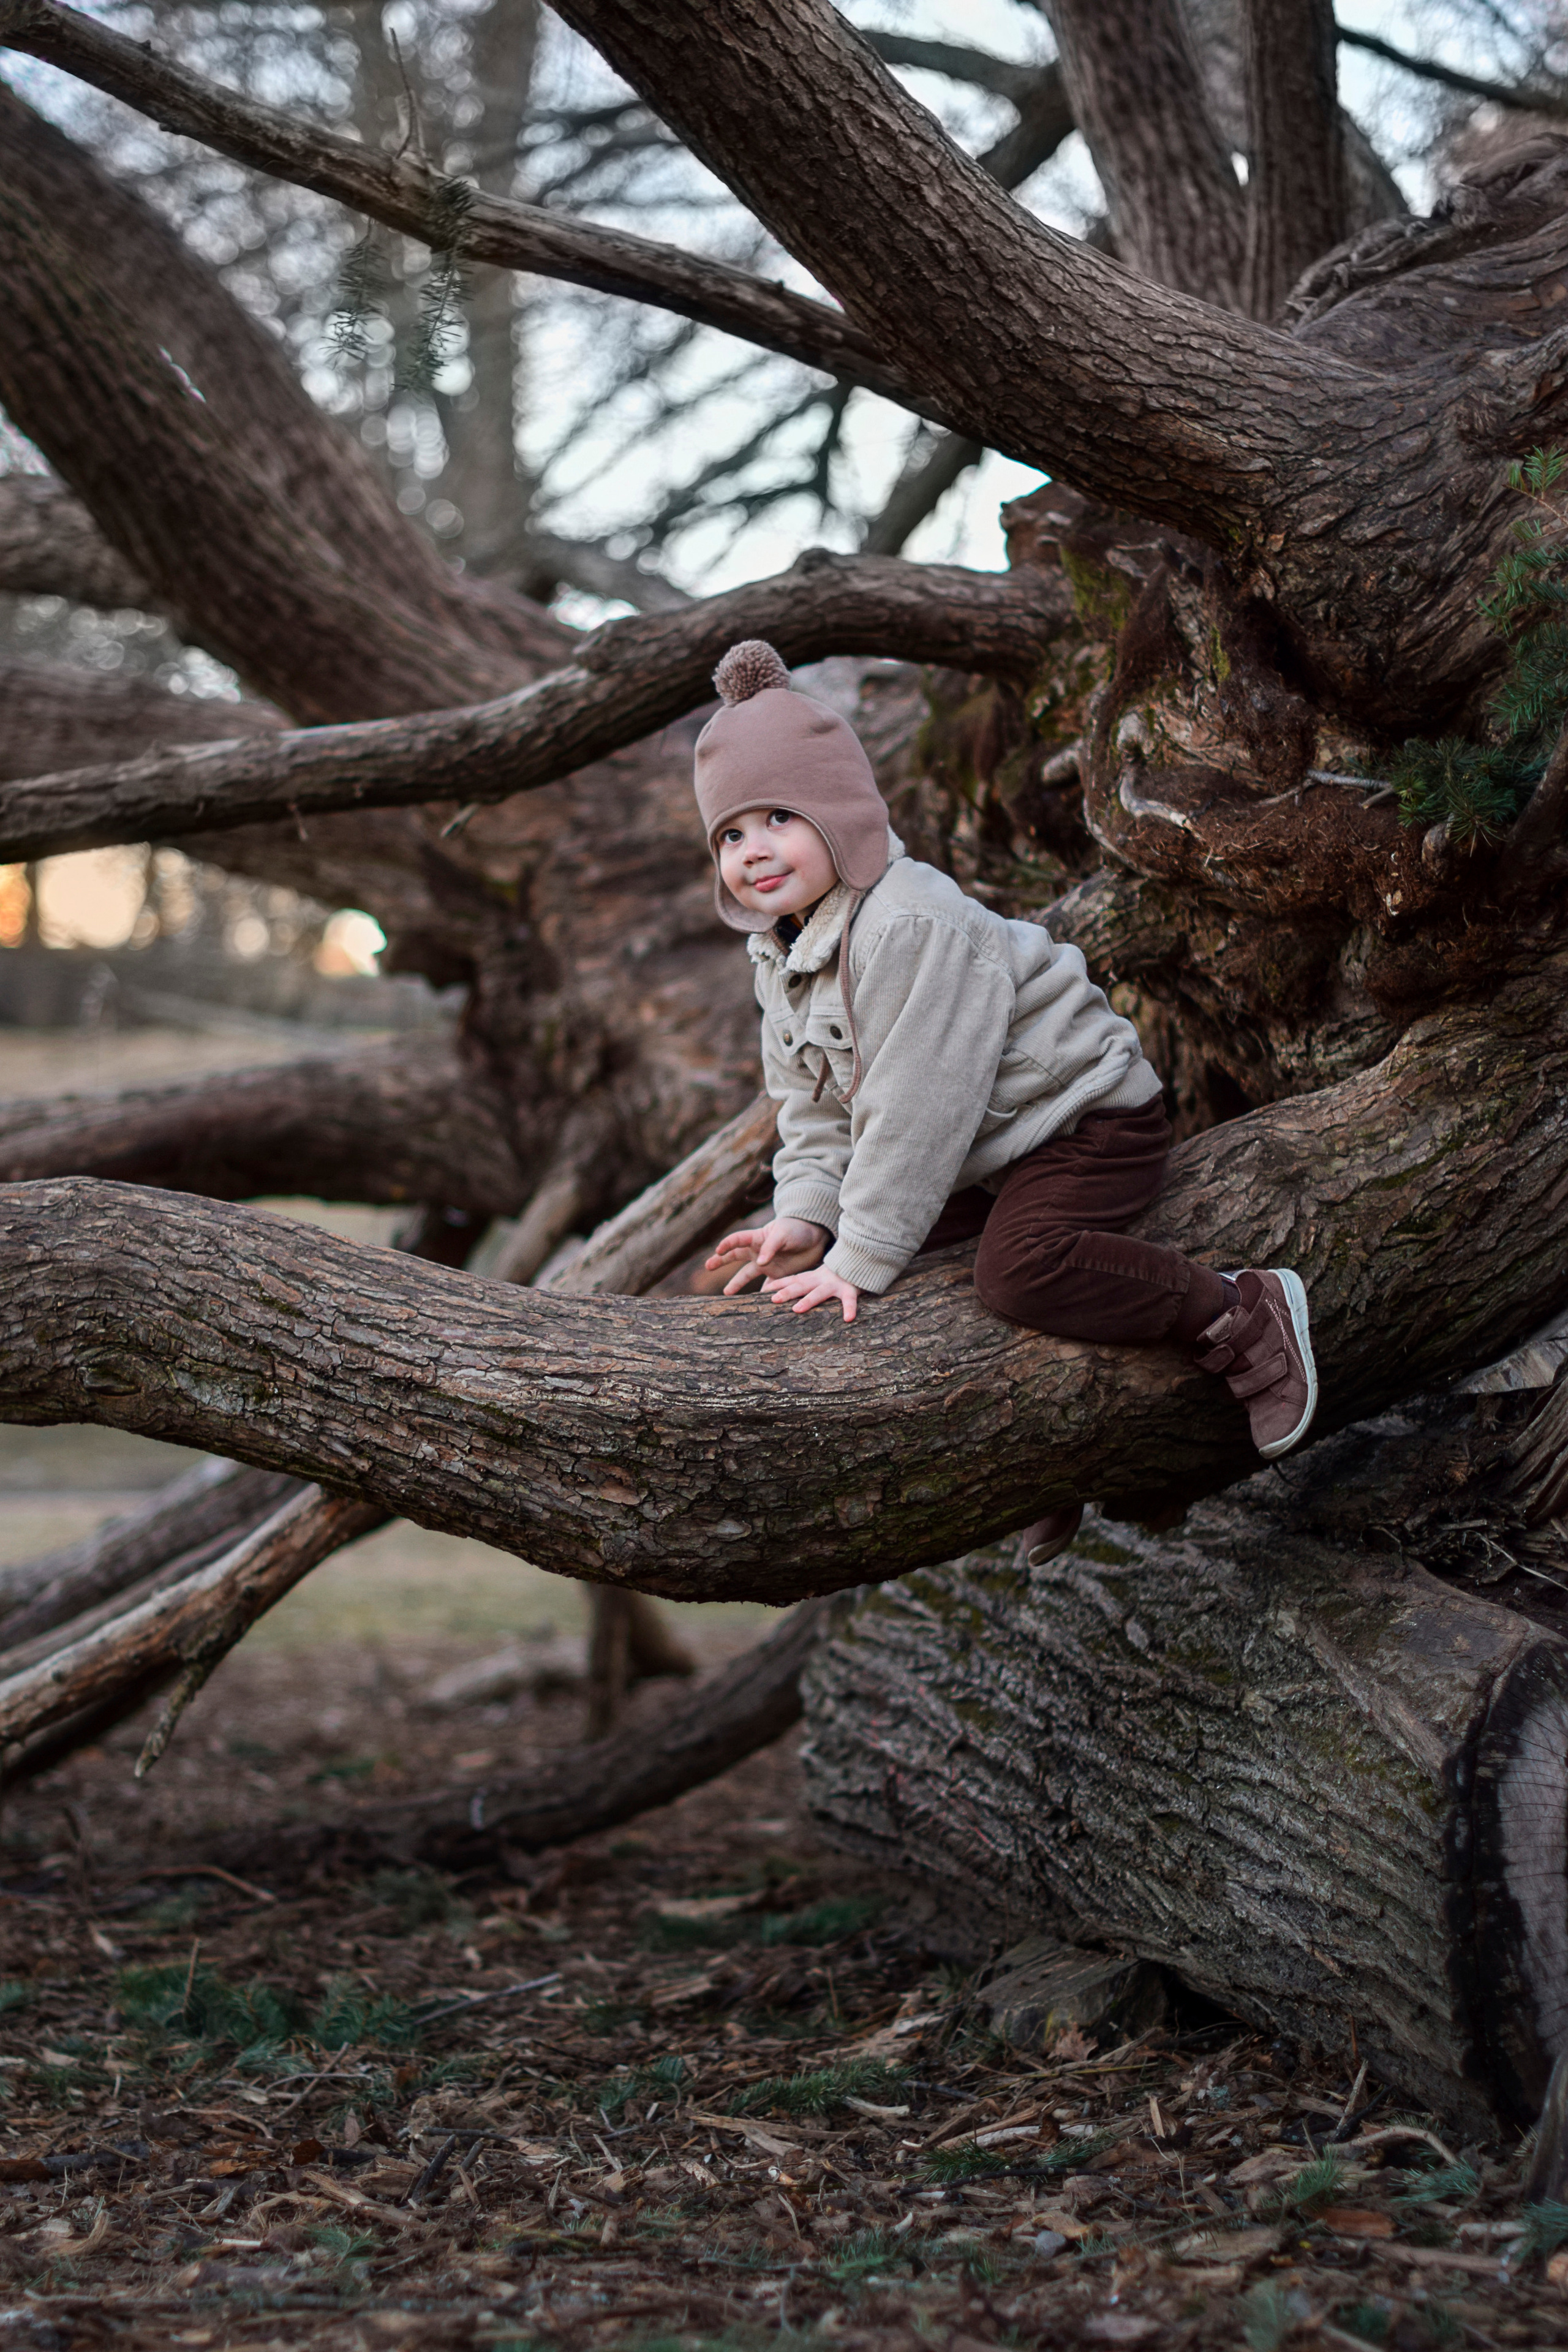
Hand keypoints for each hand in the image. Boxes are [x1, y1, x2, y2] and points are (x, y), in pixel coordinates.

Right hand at [706, 1215, 827, 1296]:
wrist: (816, 1237)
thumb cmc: (797, 1229)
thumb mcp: (783, 1234)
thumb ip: (771, 1247)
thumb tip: (759, 1262)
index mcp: (757, 1238)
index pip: (737, 1240)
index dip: (726, 1245)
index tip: (718, 1251)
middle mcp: (758, 1252)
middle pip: (735, 1256)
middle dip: (721, 1261)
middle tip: (708, 1266)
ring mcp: (767, 1264)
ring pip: (747, 1274)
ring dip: (736, 1283)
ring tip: (726, 1293)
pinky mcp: (778, 1275)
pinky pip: (766, 1287)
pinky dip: (760, 1295)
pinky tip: (752, 1304)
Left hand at [762, 1266, 860, 1321]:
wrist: (861, 1258)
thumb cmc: (839, 1273)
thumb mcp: (820, 1276)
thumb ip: (806, 1282)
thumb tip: (782, 1289)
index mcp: (813, 1277)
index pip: (793, 1280)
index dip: (779, 1284)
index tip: (765, 1291)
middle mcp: (821, 1280)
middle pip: (801, 1285)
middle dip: (787, 1292)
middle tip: (774, 1299)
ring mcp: (835, 1284)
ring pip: (820, 1292)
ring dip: (808, 1300)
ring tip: (797, 1309)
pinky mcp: (850, 1289)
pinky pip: (850, 1300)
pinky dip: (850, 1308)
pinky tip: (848, 1318)